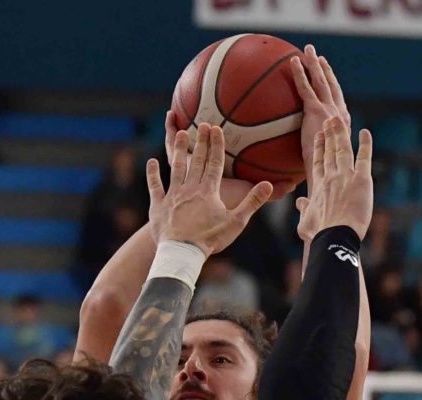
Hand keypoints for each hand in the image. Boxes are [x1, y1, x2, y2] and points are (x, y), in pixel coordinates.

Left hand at [146, 123, 271, 256]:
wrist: (182, 253)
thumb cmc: (210, 239)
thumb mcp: (236, 222)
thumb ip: (252, 202)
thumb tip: (269, 184)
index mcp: (209, 191)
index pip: (214, 163)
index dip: (216, 145)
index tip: (217, 128)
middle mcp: (190, 188)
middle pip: (197, 161)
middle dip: (201, 141)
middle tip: (203, 124)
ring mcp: (173, 195)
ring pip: (176, 168)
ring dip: (179, 150)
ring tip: (181, 134)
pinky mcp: (158, 205)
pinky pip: (155, 186)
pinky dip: (153, 174)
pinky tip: (152, 162)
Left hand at [290, 46, 350, 185]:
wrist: (326, 180)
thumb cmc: (323, 183)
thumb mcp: (316, 173)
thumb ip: (308, 166)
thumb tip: (291, 184)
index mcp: (342, 129)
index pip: (338, 106)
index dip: (334, 92)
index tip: (329, 81)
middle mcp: (339, 117)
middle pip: (333, 89)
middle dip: (326, 72)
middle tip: (320, 58)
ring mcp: (329, 112)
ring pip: (322, 82)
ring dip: (315, 64)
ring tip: (309, 50)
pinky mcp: (316, 111)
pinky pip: (306, 88)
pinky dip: (300, 73)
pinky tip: (292, 62)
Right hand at [295, 117, 372, 241]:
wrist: (334, 236)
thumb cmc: (319, 233)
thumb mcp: (305, 222)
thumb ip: (303, 210)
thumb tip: (300, 202)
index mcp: (318, 186)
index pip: (318, 162)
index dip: (318, 148)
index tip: (318, 137)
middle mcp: (331, 177)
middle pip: (329, 151)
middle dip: (329, 134)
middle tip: (329, 120)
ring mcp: (346, 176)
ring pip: (343, 149)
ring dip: (341, 133)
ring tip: (339, 119)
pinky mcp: (361, 180)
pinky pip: (364, 158)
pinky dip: (365, 144)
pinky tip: (365, 132)